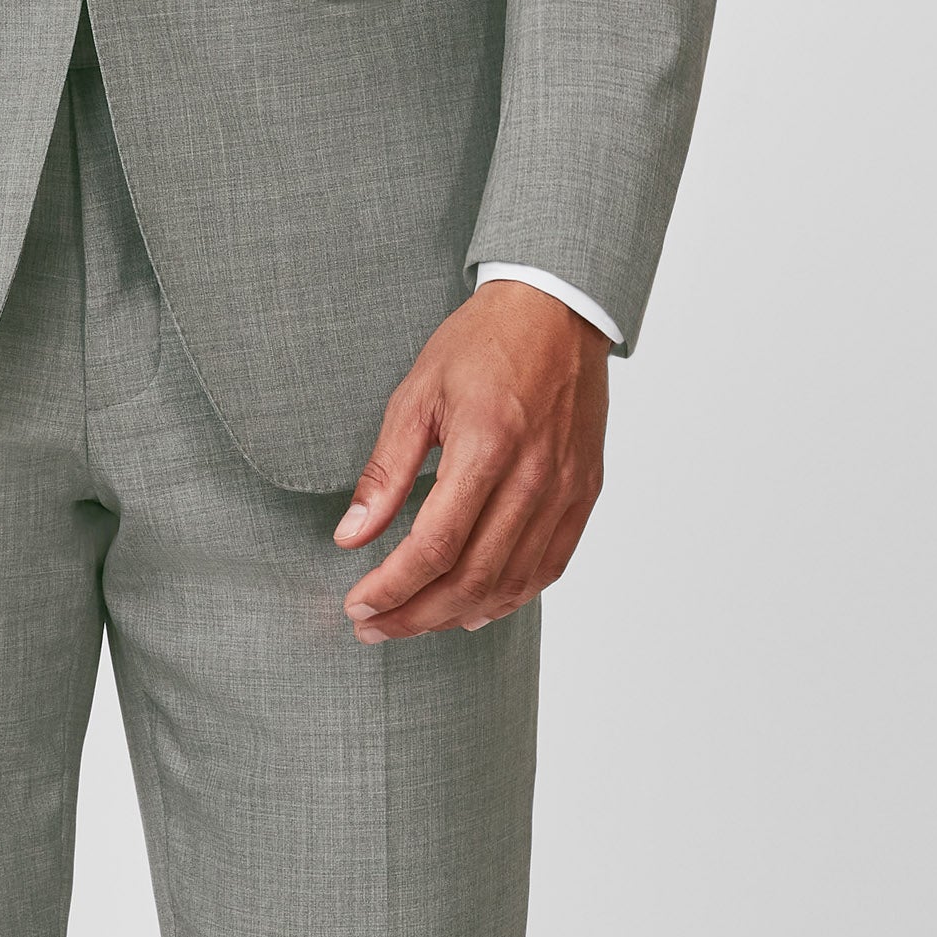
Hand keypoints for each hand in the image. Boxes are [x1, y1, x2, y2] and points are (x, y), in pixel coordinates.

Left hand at [335, 279, 608, 641]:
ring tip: (415, 621)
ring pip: (513, 582)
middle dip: (416, 615)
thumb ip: (385, 471)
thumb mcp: (416, 395)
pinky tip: (475, 606)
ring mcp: (566, 488)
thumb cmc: (481, 344)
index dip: (393, 588)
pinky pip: (550, 566)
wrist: (555, 311)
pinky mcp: (585, 492)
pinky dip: (510, 597)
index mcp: (487, 445)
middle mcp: (534, 476)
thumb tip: (352, 536)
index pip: (436, 545)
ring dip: (458, 614)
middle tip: (374, 626)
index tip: (358, 605)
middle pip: (473, 578)